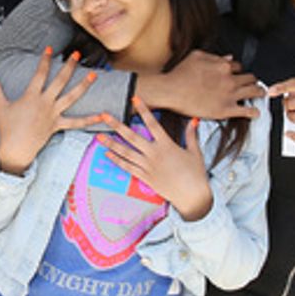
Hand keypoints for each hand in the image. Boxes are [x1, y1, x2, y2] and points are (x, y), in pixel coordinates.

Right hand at [0, 49, 100, 174]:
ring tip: (94, 74)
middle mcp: (45, 103)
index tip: (50, 48)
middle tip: (77, 54)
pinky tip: (103, 116)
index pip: (40, 74)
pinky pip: (77, 122)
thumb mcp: (0, 106)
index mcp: (31, 97)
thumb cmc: (8, 128)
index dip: (44, 60)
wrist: (15, 150)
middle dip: (68, 66)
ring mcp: (53, 114)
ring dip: (83, 85)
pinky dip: (90, 120)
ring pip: (71, 98)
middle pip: (60, 81)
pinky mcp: (58, 125)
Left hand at [102, 97, 212, 219]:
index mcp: (167, 145)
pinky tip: (107, 154)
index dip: (143, 110)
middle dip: (116, 125)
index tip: (134, 98)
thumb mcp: (195, 152)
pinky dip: (116, 160)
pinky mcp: (145, 178)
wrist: (193, 197)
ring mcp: (148, 166)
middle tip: (104, 116)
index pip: (152, 123)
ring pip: (125, 152)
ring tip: (98, 135)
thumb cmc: (196, 175)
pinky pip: (127, 167)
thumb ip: (191, 135)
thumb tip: (194, 120)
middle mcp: (154, 154)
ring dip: (110, 143)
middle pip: (131, 136)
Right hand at [136, 50, 260, 119]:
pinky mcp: (226, 110)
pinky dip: (253, 112)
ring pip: (253, 92)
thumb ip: (214, 56)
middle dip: (252, 80)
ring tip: (261, 93)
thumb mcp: (196, 56)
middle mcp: (229, 79)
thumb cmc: (180, 74)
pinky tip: (255, 112)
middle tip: (254, 83)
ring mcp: (229, 95)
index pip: (238, 67)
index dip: (238, 71)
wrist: (171, 91)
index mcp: (223, 66)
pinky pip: (247, 111)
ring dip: (259, 92)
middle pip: (250, 78)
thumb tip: (228, 58)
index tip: (237, 74)